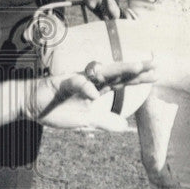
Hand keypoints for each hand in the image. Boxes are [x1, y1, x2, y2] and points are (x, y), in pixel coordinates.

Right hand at [27, 60, 154, 128]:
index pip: (122, 82)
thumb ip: (104, 121)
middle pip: (117, 73)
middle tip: (154, 63)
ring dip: (119, 70)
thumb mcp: (86, 120)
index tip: (157, 73)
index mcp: (97, 89)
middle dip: (135, 69)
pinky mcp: (63, 83)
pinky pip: (77, 84)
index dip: (139, 78)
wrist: (32, 105)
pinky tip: (95, 95)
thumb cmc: (59, 109)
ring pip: (101, 73)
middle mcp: (90, 81)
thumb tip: (124, 125)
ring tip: (136, 68)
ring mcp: (77, 80)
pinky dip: (86, 89)